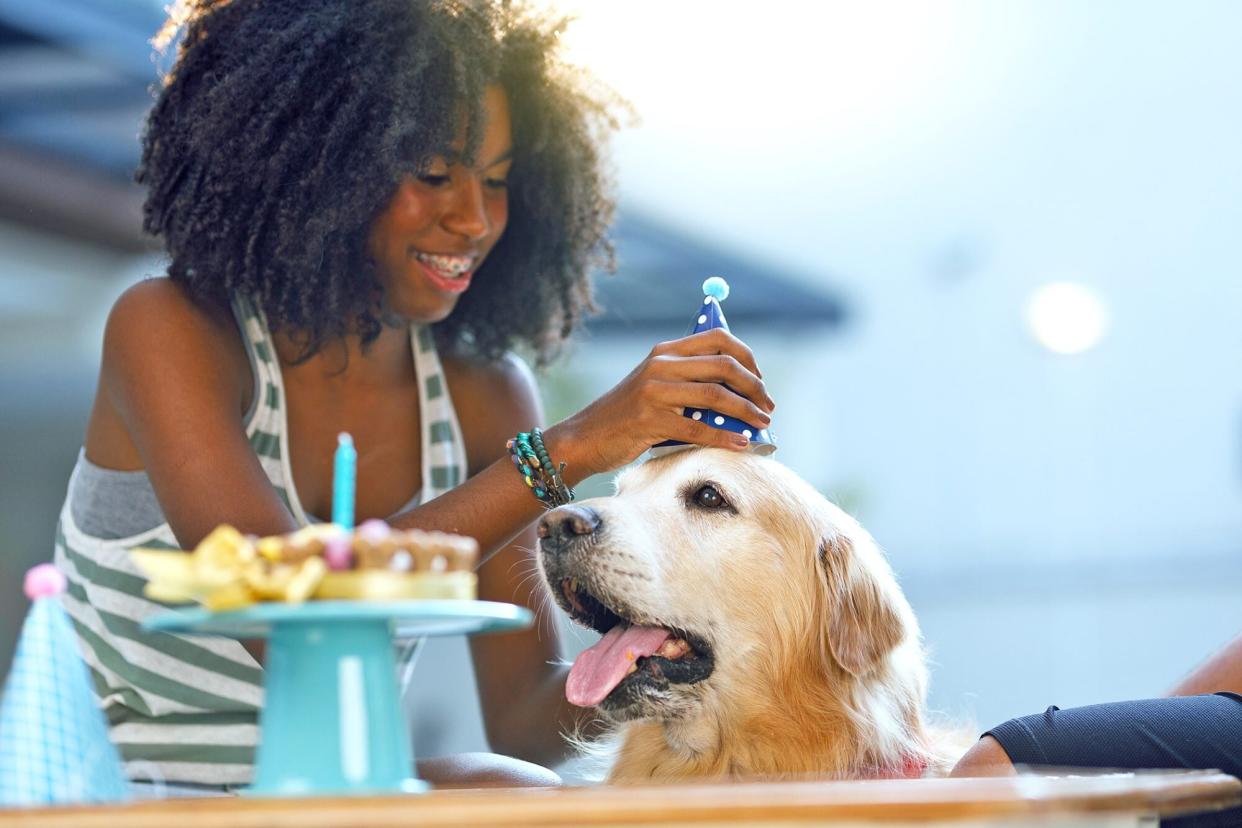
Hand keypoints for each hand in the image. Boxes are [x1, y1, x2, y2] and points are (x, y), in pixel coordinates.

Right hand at [544, 328, 775, 481]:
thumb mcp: (655, 384)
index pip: (719, 338)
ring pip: (716, 397)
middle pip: (724, 366)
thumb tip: (740, 387)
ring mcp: (654, 392)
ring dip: (747, 412)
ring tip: (761, 425)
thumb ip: (688, 378)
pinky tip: (741, 444)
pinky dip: (725, 438)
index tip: (760, 380)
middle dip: (754, 387)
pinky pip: (698, 429)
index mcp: (666, 350)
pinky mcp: (650, 420)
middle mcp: (661, 365)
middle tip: (768, 406)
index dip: (748, 358)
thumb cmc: (628, 414)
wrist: (586, 436)